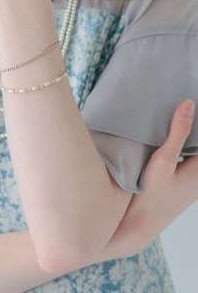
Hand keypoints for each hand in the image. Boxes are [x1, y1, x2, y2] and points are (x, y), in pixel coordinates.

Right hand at [100, 100, 197, 260]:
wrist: (140, 225)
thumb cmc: (151, 194)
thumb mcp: (163, 160)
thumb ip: (177, 132)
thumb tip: (188, 106)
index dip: (196, 125)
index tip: (191, 106)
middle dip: (193, 135)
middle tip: (185, 113)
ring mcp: (193, 188)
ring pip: (195, 160)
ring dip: (190, 145)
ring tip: (179, 128)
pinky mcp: (182, 191)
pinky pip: (189, 167)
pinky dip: (184, 155)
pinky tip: (170, 149)